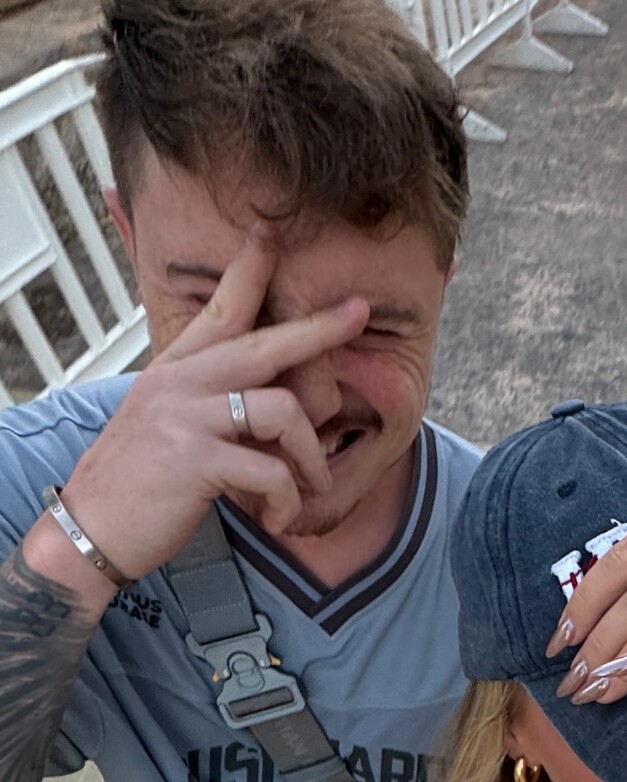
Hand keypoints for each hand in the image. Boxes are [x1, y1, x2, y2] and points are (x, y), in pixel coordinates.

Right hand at [59, 228, 369, 579]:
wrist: (91, 526)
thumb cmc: (138, 481)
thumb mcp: (165, 423)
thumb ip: (207, 401)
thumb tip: (266, 400)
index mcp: (175, 370)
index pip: (219, 309)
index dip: (250, 270)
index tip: (273, 235)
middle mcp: (181, 383)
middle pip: (266, 344)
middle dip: (320, 329)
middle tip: (361, 312)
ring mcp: (188, 418)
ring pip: (283, 411)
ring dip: (312, 456)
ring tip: (314, 486)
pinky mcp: (197, 462)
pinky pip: (271, 471)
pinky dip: (288, 501)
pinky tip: (281, 519)